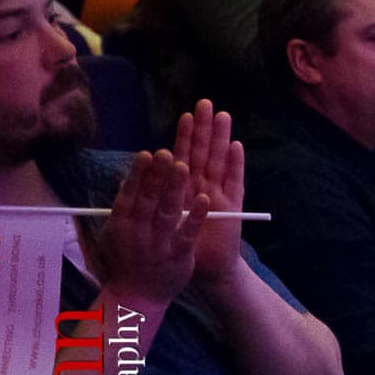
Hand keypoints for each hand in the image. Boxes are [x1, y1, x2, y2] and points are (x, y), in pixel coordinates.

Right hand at [97, 150, 206, 309]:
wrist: (138, 296)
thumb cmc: (128, 257)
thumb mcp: (116, 233)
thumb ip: (123, 207)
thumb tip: (125, 179)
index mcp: (122, 223)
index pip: (129, 195)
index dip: (137, 174)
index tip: (146, 153)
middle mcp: (139, 232)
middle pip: (148, 199)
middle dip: (157, 175)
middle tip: (166, 151)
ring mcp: (159, 244)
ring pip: (168, 213)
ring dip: (175, 189)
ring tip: (184, 166)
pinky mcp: (179, 256)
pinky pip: (188, 234)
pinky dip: (196, 217)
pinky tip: (205, 200)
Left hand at [172, 100, 245, 287]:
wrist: (207, 270)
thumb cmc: (182, 244)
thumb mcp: (163, 220)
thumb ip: (155, 198)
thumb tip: (139, 177)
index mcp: (186, 189)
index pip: (185, 156)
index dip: (186, 136)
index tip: (185, 115)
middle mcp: (204, 188)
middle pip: (204, 152)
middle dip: (205, 128)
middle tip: (206, 103)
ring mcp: (220, 195)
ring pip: (219, 161)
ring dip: (221, 138)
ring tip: (222, 115)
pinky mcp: (233, 207)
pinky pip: (234, 182)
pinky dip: (235, 165)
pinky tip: (236, 146)